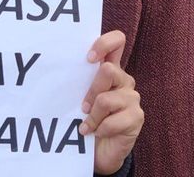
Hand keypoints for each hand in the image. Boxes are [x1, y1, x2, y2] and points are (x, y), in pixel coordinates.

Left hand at [83, 31, 142, 174]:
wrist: (98, 153)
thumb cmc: (86, 120)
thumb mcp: (79, 98)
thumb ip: (77, 81)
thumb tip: (57, 68)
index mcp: (110, 69)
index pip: (117, 41)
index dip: (104, 43)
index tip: (88, 59)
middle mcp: (123, 80)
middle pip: (108, 70)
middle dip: (90, 91)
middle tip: (83, 107)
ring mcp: (132, 98)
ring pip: (106, 99)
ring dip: (92, 116)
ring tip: (87, 125)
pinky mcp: (136, 117)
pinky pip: (113, 120)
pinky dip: (100, 129)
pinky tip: (97, 133)